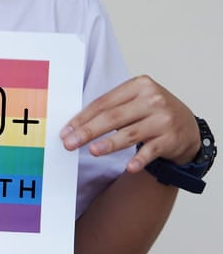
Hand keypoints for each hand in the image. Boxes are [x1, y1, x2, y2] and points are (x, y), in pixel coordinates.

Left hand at [60, 75, 199, 172]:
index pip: (103, 103)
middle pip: (113, 117)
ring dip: (109, 144)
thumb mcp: (134, 101)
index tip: (66, 131)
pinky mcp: (171, 139)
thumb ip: (110, 108)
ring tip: (92, 151)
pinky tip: (129, 168)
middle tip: (69, 143)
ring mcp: (164, 119)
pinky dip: (140, 160)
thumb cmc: (151, 113)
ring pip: (130, 134)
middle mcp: (153, 99)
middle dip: (88, 131)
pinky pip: (151, 151)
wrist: (187, 127)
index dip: (82, 118)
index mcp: (139, 85)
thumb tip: (75, 127)